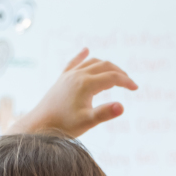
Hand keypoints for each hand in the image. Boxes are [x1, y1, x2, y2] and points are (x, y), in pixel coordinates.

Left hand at [9, 48, 137, 136]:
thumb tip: (122, 107)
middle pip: (105, 66)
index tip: (135, 89)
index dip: (126, 81)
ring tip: (117, 75)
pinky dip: (82, 56)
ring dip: (107, 66)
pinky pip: (74, 62)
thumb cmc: (64, 125)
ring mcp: (69, 75)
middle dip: (120, 72)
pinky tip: (86, 50)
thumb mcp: (87, 122)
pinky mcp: (62, 79)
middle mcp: (78, 75)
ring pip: (92, 63)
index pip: (112, 77)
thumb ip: (105, 113)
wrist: (40, 124)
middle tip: (129, 83)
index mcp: (86, 84)